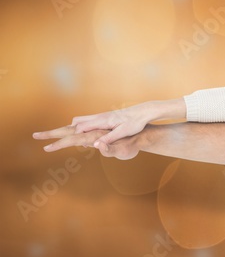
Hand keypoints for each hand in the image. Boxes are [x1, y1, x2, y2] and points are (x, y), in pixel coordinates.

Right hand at [54, 99, 182, 148]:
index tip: (58, 143)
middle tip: (48, 135)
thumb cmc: (135, 123)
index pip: (79, 129)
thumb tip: (94, 145)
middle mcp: (99, 117)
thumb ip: (109, 139)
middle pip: (76, 123)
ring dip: (72, 128)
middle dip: (63, 130)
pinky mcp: (105, 117)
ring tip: (62, 136)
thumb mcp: (123, 132)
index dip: (69, 136)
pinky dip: (81, 127)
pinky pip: (88, 122)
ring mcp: (101, 116)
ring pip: (81, 121)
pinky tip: (82, 134)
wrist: (144, 112)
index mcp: (101, 121)